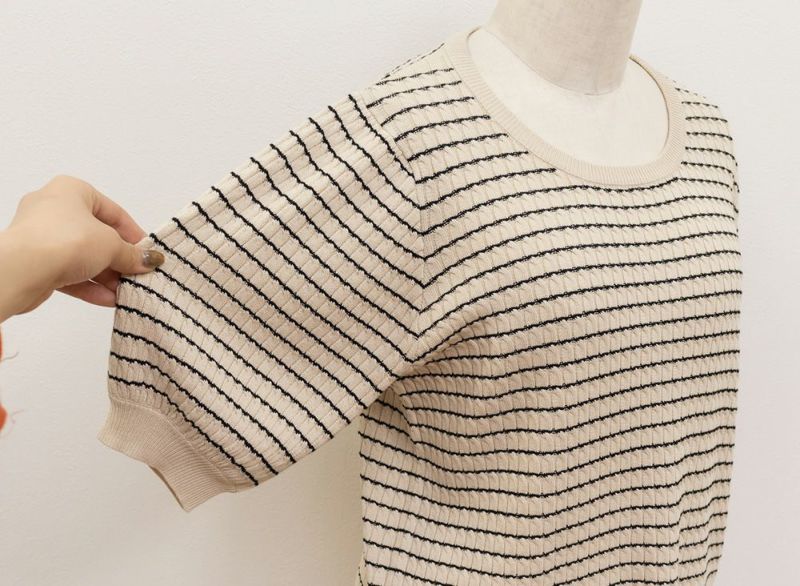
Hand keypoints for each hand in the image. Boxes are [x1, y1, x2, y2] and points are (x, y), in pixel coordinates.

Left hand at [0, 175, 163, 321]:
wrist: (20, 270)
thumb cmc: (68, 241)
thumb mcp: (111, 245)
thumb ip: (132, 254)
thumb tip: (150, 261)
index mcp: (71, 191)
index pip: (112, 211)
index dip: (133, 233)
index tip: (147, 252)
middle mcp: (54, 209)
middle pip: (97, 236)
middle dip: (119, 259)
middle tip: (138, 274)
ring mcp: (41, 237)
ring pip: (82, 256)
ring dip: (106, 276)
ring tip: (126, 292)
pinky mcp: (35, 262)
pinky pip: (68, 272)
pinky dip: (89, 285)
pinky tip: (109, 300)